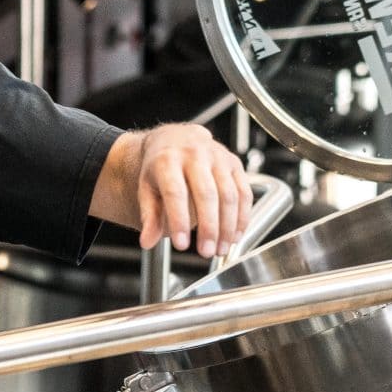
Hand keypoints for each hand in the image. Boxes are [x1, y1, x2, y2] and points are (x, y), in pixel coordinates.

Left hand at [135, 125, 250, 257]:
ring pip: (229, 194)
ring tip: (221, 249)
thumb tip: (147, 242)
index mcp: (167, 160)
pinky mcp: (234, 163)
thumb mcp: (147, 188)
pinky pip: (244, 192)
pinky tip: (236, 235)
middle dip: (209, 227)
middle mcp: (194, 155)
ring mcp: (218, 157)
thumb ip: (149, 216)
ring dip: (228, 226)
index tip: (181, 245)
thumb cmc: (160, 167)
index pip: (175, 192)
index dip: (179, 220)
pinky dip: (243, 217)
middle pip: (207, 194)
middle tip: (206, 252)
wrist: (175, 139)